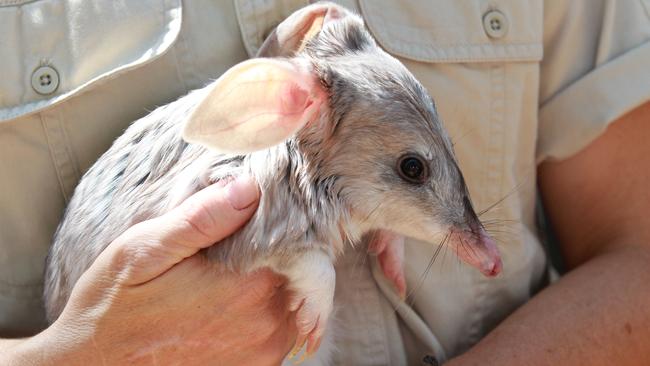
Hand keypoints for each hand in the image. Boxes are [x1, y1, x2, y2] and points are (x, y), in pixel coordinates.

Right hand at [5, 176, 295, 365]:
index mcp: (248, 285)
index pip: (291, 238)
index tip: (245, 220)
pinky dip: (262, 314)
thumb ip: (201, 219)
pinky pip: (279, 331)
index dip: (272, 223)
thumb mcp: (144, 251)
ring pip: (290, 300)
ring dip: (268, 286)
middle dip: (270, 254)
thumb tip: (250, 187)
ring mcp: (265, 352)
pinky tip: (225, 308)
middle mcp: (266, 322)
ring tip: (224, 280)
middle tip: (228, 249)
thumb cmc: (114, 309)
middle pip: (295, 270)